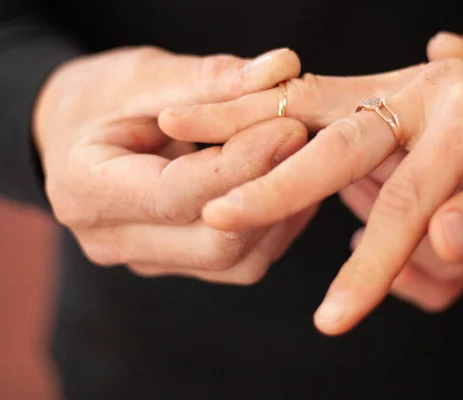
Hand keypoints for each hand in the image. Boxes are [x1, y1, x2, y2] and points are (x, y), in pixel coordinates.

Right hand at [34, 46, 316, 283]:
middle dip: (267, 191)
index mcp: (86, 191)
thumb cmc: (102, 99)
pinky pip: (240, 262)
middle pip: (213, 244)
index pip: (177, 194)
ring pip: (235, 262)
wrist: (77, 136)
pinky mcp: (178, 263)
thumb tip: (281, 70)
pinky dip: (273, 225)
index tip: (290, 128)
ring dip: (279, 212)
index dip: (242, 165)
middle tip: (302, 138)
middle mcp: (113, 241)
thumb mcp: (142, 75)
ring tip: (299, 158)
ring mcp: (148, 260)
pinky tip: (285, 183)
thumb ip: (209, 79)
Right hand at [195, 34, 462, 333]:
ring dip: (249, 119)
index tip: (330, 319)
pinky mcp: (392, 90)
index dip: (367, 266)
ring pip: (313, 102)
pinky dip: (274, 105)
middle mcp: (424, 89)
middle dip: (270, 182)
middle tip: (213, 211)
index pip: (405, 203)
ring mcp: (403, 84)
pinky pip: (324, 96)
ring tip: (184, 129)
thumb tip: (445, 242)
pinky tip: (238, 114)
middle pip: (333, 140)